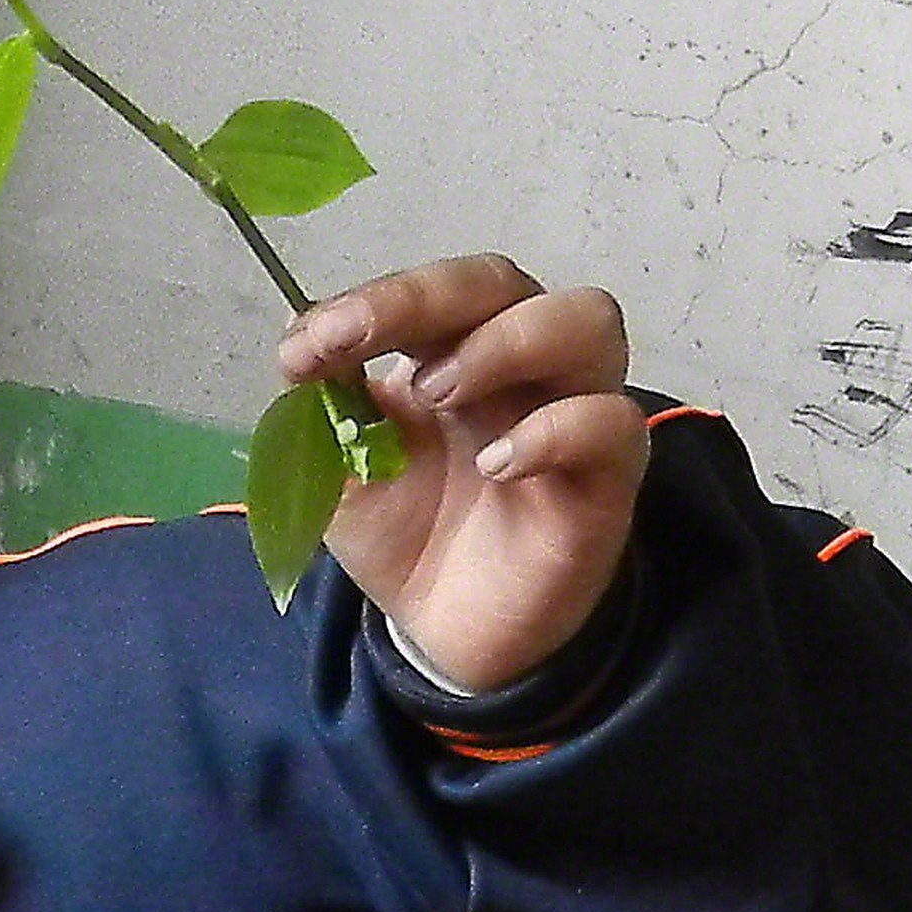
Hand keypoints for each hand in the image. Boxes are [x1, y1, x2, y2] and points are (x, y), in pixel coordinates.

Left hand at [283, 256, 650, 698]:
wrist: (444, 629)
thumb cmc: (406, 534)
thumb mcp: (341, 470)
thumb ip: (326, 404)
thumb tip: (301, 329)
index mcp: (457, 348)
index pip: (437, 289)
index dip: (377, 299)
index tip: (307, 341)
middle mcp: (524, 363)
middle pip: (503, 282)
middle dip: (424, 300)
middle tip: (356, 345)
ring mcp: (575, 409)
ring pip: (587, 321)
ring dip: (503, 343)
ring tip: (436, 396)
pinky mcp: (608, 474)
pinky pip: (611, 423)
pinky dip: (555, 428)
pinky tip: (495, 464)